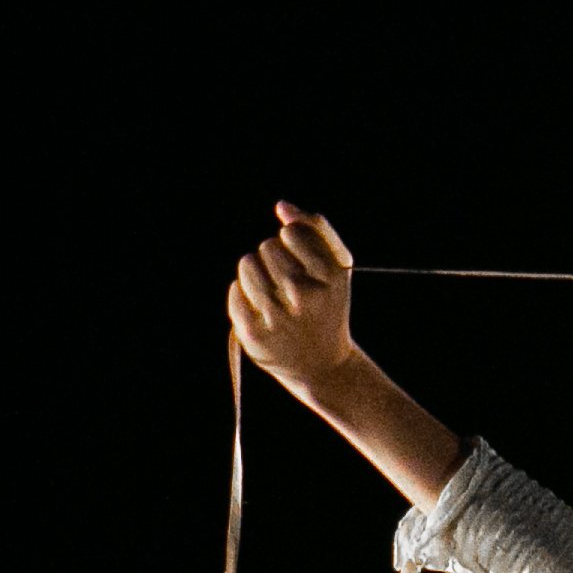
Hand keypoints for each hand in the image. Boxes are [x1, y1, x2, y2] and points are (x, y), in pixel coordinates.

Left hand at [227, 203, 358, 391]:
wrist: (322, 365)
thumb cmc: (327, 306)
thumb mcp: (337, 267)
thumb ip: (314, 229)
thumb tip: (281, 206)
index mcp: (331, 277)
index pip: (291, 232)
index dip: (293, 243)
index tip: (303, 262)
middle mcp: (306, 296)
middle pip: (267, 247)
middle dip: (273, 258)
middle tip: (287, 281)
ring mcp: (278, 317)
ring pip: (247, 265)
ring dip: (256, 272)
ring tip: (271, 290)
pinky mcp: (255, 333)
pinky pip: (235, 291)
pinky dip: (243, 294)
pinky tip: (260, 308)